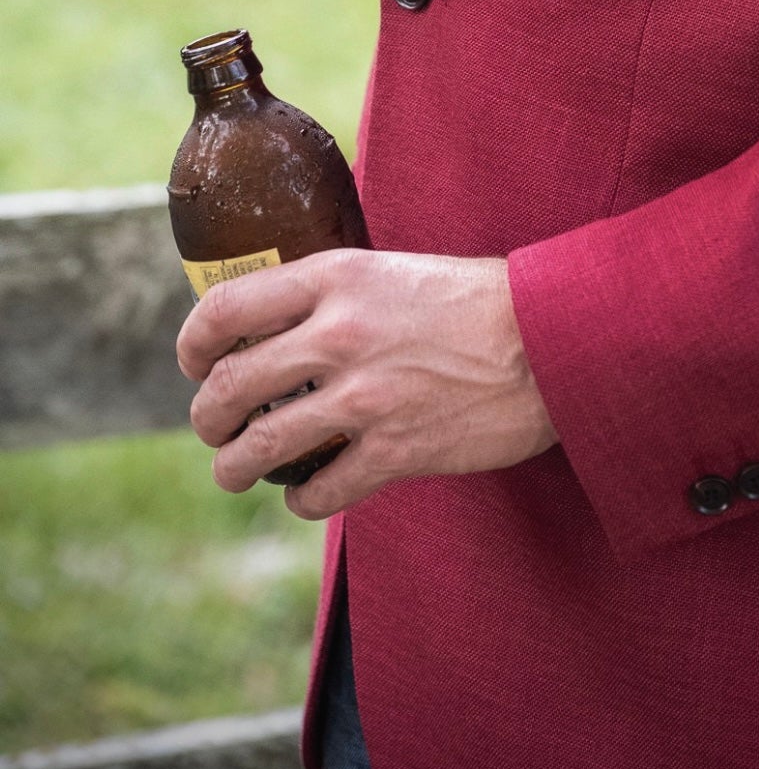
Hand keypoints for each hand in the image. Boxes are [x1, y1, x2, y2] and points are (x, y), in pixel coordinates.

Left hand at [176, 248, 557, 519]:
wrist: (554, 338)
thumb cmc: (480, 299)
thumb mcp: (397, 268)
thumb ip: (340, 289)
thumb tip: (286, 313)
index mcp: (337, 278)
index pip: (225, 308)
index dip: (192, 343)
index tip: (194, 362)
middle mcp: (340, 335)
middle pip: (227, 386)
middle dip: (205, 416)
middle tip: (212, 427)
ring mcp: (365, 397)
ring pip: (257, 449)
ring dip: (233, 469)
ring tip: (235, 473)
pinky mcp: (396, 452)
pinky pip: (317, 493)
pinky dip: (303, 500)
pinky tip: (310, 493)